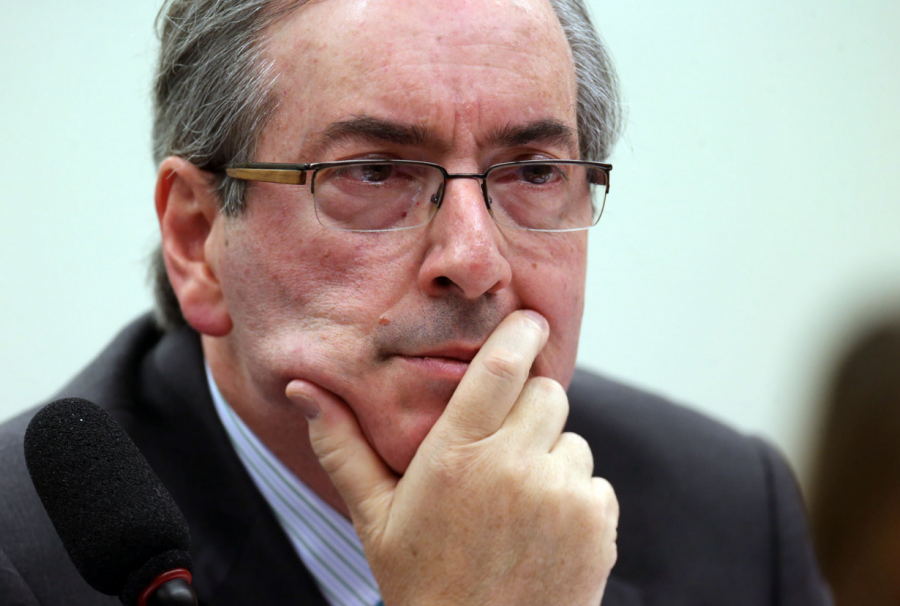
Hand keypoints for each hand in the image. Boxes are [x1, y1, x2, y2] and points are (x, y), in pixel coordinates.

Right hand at [286, 310, 617, 605]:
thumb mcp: (374, 516)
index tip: (528, 319)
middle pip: (547, 391)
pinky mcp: (597, 523)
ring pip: (572, 438)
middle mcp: (513, 466)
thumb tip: (302, 387)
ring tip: (515, 503)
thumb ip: (342, 446)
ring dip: (551, 456)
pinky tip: (541, 531)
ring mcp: (561, 495)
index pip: (502, 364)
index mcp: (455, 456)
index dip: (521, 331)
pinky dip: (574, 496)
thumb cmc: (421, 582)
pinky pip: (593, 481)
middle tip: (502, 444)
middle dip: (530, 405)